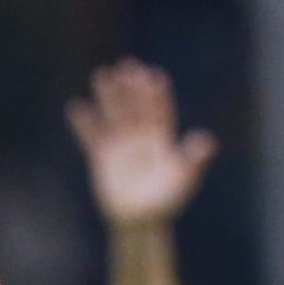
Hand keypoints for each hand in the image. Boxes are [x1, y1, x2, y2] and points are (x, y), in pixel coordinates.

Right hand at [67, 59, 216, 224]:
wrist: (140, 220)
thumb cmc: (165, 201)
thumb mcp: (182, 179)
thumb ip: (193, 160)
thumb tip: (207, 141)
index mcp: (161, 140)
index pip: (159, 111)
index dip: (157, 94)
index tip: (154, 75)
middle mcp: (140, 137)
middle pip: (135, 107)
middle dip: (131, 87)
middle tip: (127, 64)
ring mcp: (121, 145)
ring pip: (114, 115)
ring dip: (108, 96)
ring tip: (101, 74)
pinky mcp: (103, 157)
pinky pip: (91, 137)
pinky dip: (84, 123)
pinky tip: (76, 107)